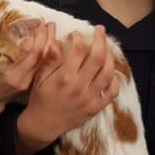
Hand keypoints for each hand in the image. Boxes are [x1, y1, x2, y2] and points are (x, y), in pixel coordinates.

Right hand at [0, 21, 55, 110]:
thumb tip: (9, 26)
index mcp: (8, 73)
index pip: (27, 50)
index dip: (34, 34)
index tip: (35, 20)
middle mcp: (21, 78)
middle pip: (39, 54)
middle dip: (43, 35)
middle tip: (43, 21)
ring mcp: (28, 82)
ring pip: (44, 59)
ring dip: (48, 42)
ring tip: (49, 27)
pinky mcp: (32, 82)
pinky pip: (43, 65)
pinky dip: (47, 51)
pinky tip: (50, 41)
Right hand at [18, 26, 118, 151]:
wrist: (44, 124)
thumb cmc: (40, 97)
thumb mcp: (40, 77)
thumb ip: (50, 59)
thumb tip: (56, 40)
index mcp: (64, 77)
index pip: (78, 50)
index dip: (80, 37)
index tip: (77, 34)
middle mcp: (79, 86)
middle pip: (98, 57)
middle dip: (101, 39)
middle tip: (100, 30)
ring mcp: (90, 98)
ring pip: (108, 72)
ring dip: (110, 56)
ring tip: (107, 48)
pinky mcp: (96, 107)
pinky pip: (112, 92)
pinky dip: (115, 80)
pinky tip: (110, 71)